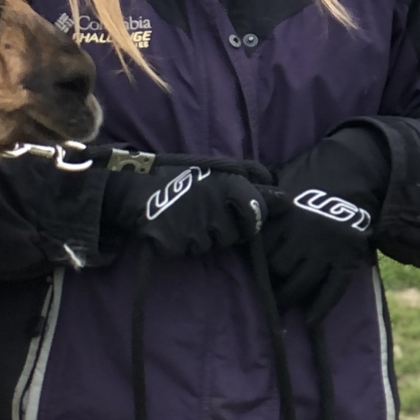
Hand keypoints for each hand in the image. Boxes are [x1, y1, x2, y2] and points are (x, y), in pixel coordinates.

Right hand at [101, 162, 267, 259]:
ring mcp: (195, 228)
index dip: (249, 218)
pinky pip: (188, 251)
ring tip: (186, 217)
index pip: (256, 214)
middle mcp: (216, 208)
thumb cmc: (183, 175)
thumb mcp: (218, 169)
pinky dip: (181, 243)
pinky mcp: (175, 244)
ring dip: (202, 236)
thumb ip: (251, 179)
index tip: (237, 215)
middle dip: (224, 229)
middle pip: (234, 235)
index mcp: (230, 185)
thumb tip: (282, 195)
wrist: (137, 186)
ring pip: (211, 245)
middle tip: (205, 214)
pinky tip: (173, 227)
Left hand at [262, 124, 389, 320]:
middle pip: (278, 268)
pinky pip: (333, 289)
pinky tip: (308, 321)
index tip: (253, 270)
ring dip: (288, 297)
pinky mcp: (349, 258)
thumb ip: (262, 204)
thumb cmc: (311, 179)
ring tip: (281, 306)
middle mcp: (305, 235)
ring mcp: (328, 248)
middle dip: (271, 279)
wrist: (356, 171)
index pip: (260, 250)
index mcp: (285, 216)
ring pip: (300, 283)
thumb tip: (233, 218)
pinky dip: (320, 307)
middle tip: (267, 290)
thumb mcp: (282, 184)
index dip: (255, 262)